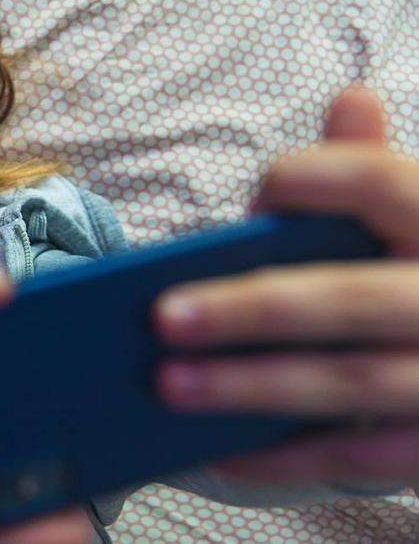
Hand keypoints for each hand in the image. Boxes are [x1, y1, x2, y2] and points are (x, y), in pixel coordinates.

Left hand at [154, 87, 418, 486]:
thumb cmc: (412, 284)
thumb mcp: (410, 224)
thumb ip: (373, 170)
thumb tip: (350, 97)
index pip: (385, 183)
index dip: (318, 179)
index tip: (258, 194)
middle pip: (346, 298)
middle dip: (249, 308)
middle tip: (161, 317)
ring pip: (345, 381)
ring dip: (248, 386)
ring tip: (167, 384)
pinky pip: (352, 457)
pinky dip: (281, 458)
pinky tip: (216, 452)